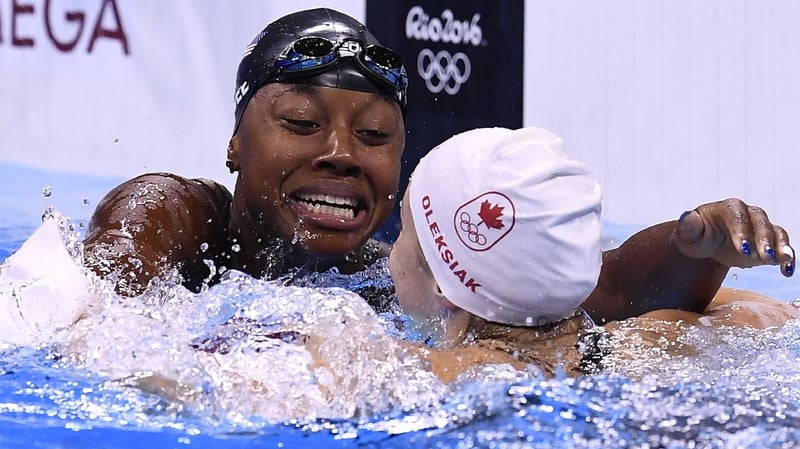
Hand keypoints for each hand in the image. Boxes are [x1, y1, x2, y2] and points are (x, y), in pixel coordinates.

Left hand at [673, 198, 794, 276]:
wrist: (707, 244)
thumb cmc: (696, 236)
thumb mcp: (688, 234)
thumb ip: (688, 226)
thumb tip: (686, 217)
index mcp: (728, 208)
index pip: (737, 216)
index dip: (741, 230)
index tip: (742, 248)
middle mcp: (748, 214)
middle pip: (760, 222)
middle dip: (763, 239)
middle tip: (764, 256)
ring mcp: (761, 228)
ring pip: (776, 232)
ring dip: (781, 246)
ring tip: (784, 259)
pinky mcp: (769, 242)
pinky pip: (782, 247)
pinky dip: (787, 258)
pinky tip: (787, 271)